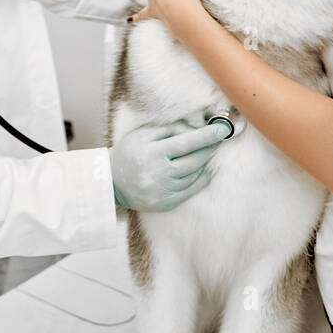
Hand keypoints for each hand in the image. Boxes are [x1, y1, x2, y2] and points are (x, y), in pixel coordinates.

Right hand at [109, 118, 231, 211]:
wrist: (111, 183)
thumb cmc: (128, 153)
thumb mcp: (143, 134)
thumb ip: (169, 130)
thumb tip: (195, 129)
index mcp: (152, 153)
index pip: (186, 143)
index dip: (206, 136)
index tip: (222, 129)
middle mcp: (159, 174)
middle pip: (194, 160)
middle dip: (209, 148)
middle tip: (217, 138)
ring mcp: (164, 191)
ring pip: (195, 175)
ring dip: (204, 162)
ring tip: (206, 151)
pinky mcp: (167, 203)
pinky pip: (191, 189)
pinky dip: (200, 178)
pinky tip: (201, 169)